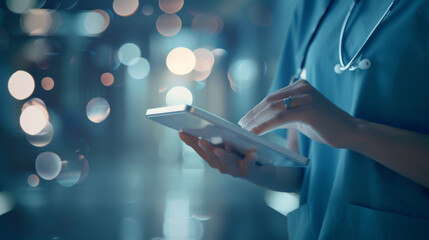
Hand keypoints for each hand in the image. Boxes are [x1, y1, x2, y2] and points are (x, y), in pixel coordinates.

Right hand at [179, 132, 257, 177]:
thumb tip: (207, 124)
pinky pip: (250, 165)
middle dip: (206, 149)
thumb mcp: (230, 142)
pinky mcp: (250, 172)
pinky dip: (250, 159)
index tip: (181, 132)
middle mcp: (223, 167)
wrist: (263, 170)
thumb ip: (219, 136)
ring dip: (224, 156)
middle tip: (200, 139)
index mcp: (215, 159)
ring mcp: (235, 171)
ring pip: (228, 163)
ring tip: (221, 148)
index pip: (201, 150)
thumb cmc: (243, 153)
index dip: (191, 142)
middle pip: (213, 158)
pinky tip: (253, 152)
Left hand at [238, 80, 357, 147]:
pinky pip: (280, 118)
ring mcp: (305, 97)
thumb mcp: (301, 116)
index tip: (244, 119)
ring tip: (245, 130)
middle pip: (269, 101)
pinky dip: (265, 126)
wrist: (349, 131)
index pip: (272, 97)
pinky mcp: (308, 109)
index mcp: (299, 86)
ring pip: (273, 108)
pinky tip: (255, 133)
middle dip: (252, 114)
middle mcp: (302, 88)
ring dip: (255, 120)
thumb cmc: (324, 126)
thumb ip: (285, 113)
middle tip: (240, 125)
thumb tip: (264, 120)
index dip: (256, 109)